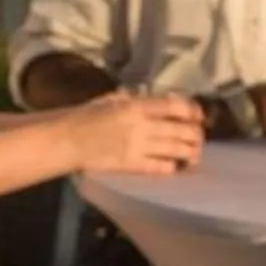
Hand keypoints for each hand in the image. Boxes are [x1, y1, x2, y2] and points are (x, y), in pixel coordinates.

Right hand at [66, 92, 204, 175]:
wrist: (66, 140)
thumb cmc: (84, 117)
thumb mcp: (109, 100)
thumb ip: (133, 100)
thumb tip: (154, 99)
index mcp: (136, 106)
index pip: (174, 107)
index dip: (192, 111)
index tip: (199, 115)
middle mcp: (142, 126)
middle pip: (182, 130)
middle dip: (196, 135)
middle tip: (198, 138)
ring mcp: (138, 147)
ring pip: (177, 150)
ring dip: (190, 152)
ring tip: (194, 154)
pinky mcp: (132, 165)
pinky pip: (161, 167)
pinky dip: (172, 166)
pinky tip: (176, 166)